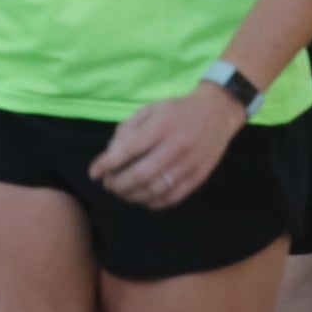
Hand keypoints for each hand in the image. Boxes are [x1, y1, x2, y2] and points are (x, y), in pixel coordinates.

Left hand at [89, 87, 245, 210]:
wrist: (217, 112)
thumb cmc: (177, 111)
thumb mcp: (150, 109)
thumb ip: (129, 129)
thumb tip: (111, 155)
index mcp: (161, 126)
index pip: (128, 149)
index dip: (107, 164)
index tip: (94, 173)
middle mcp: (175, 146)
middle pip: (140, 175)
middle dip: (118, 184)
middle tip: (109, 184)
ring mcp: (189, 164)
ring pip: (155, 190)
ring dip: (133, 196)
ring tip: (122, 192)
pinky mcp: (198, 177)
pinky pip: (172, 197)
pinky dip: (153, 202)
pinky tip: (143, 198)